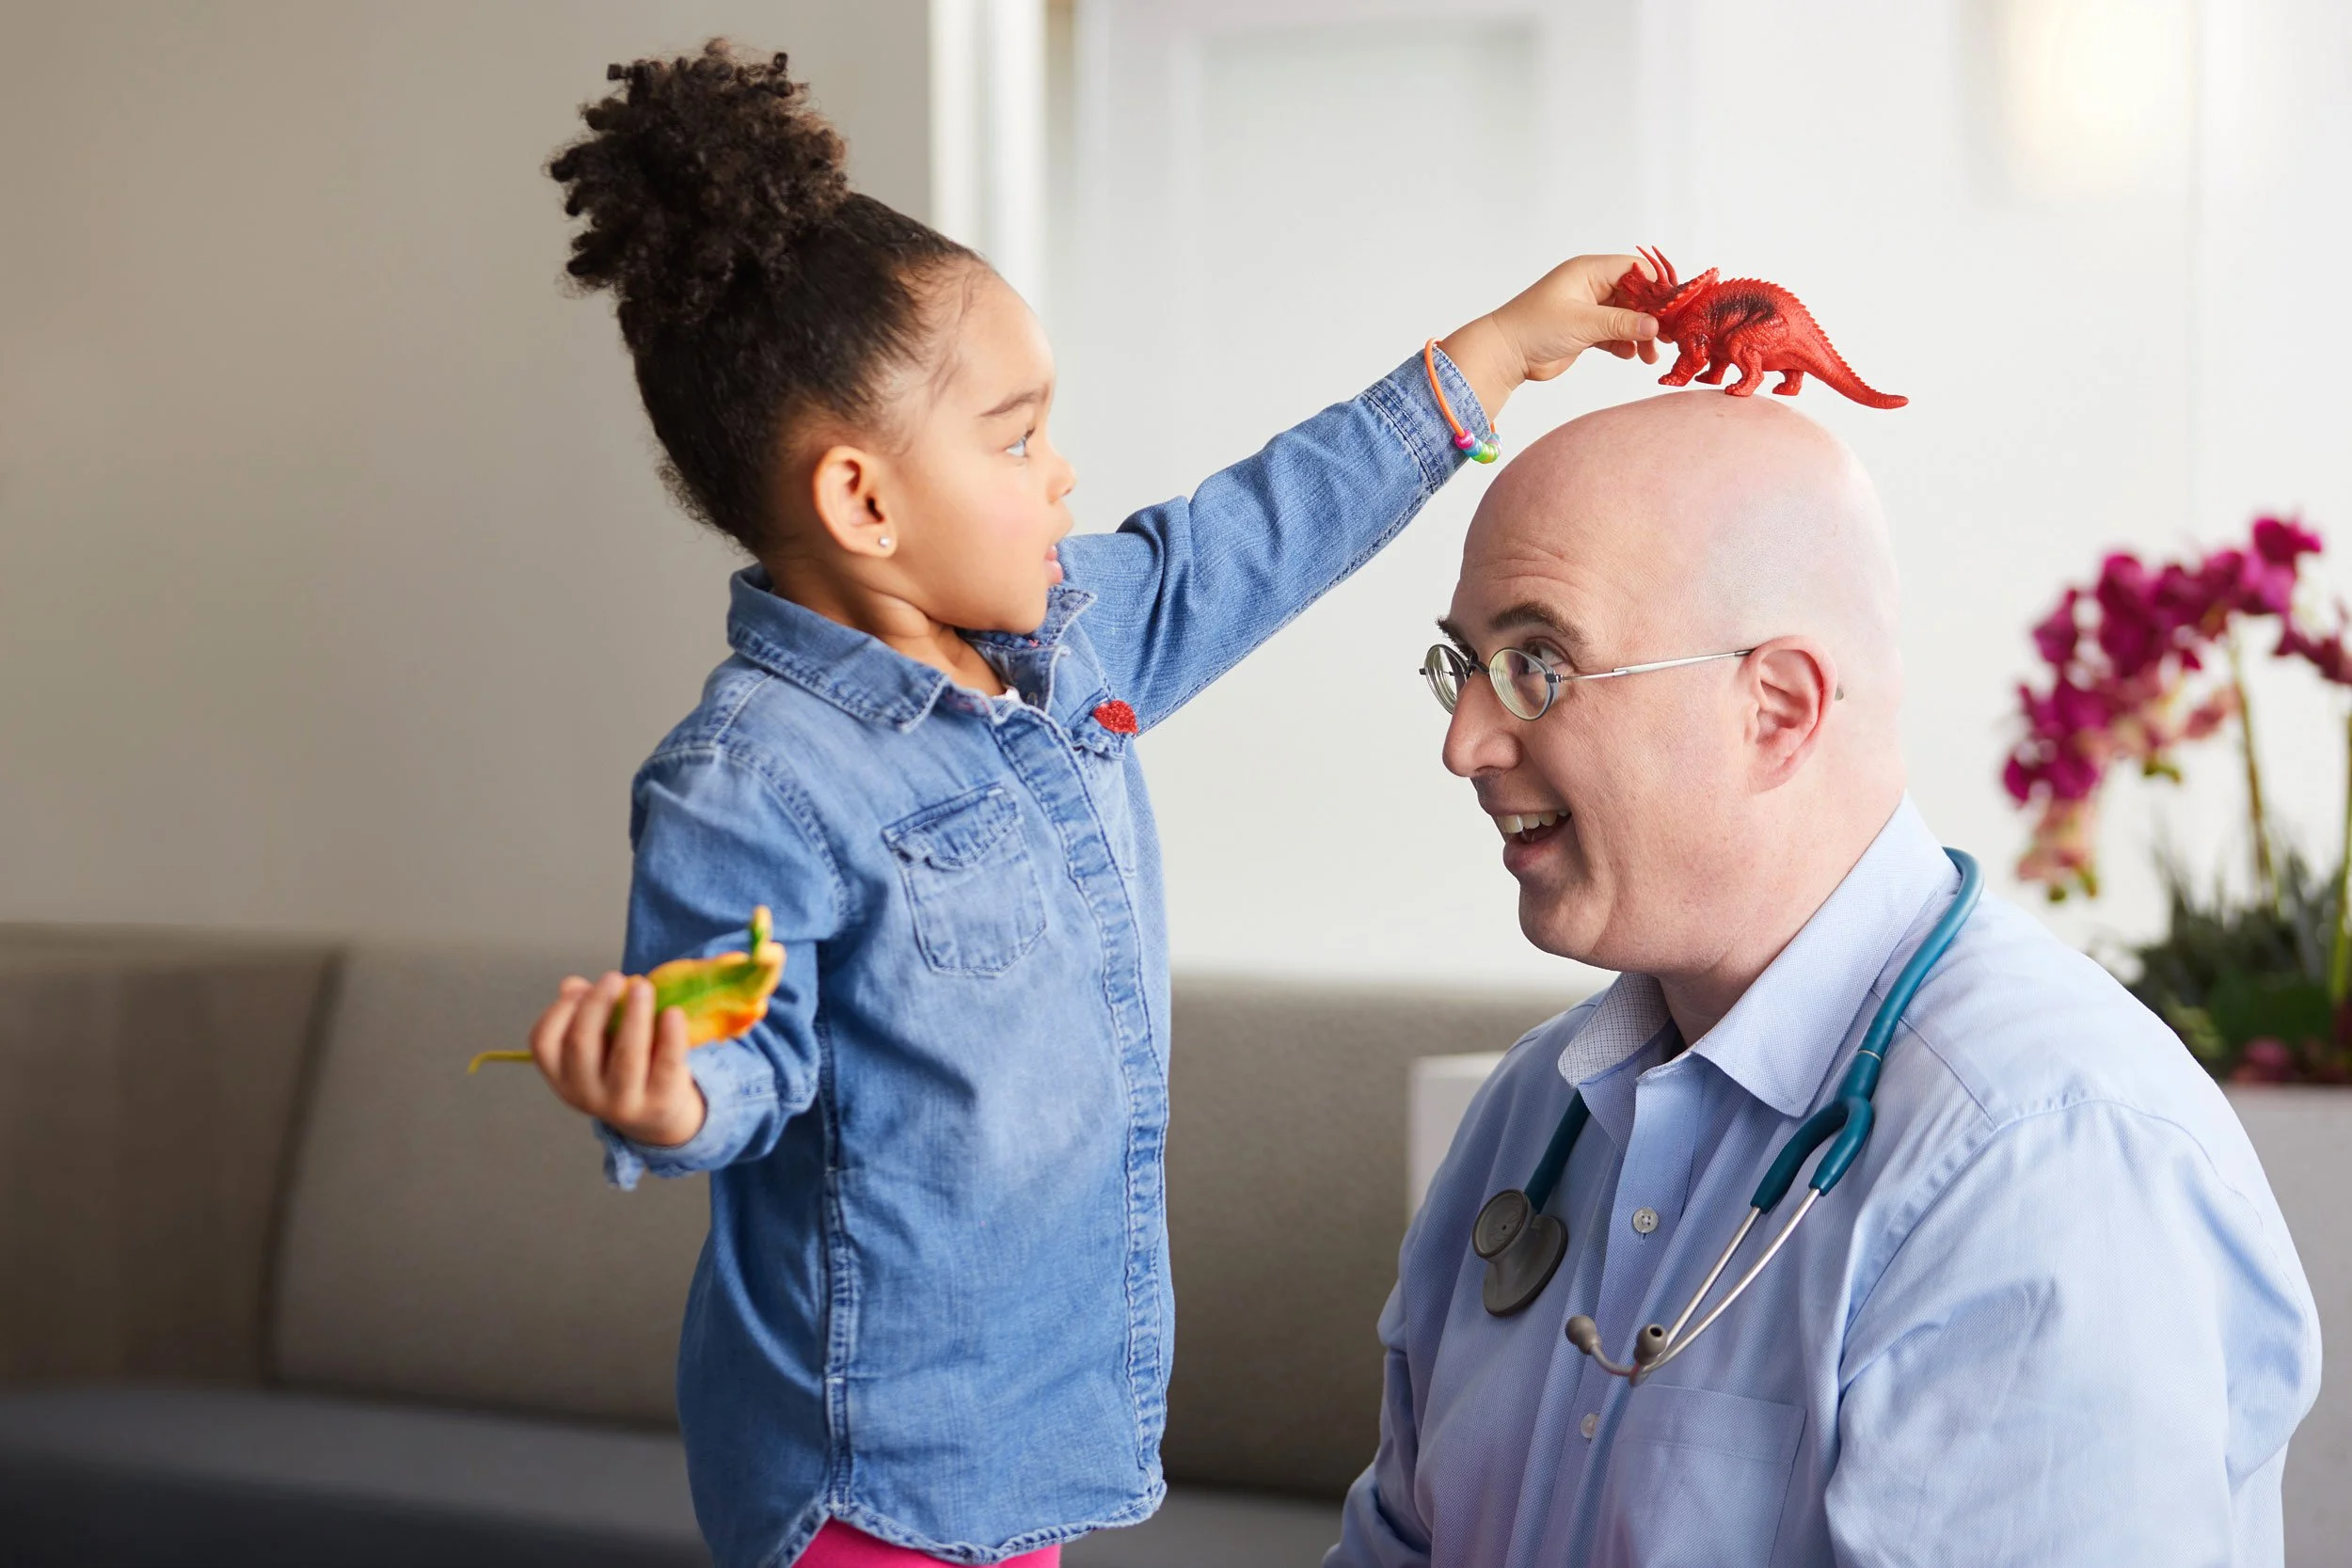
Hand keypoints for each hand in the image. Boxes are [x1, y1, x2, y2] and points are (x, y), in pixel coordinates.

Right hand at [528, 972, 707, 1147]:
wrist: (656, 1112)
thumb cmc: (620, 1062)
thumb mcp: (597, 1042)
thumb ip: (583, 1011)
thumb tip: (572, 985)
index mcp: (560, 1075)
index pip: (543, 1042)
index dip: (560, 1010)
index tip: (582, 987)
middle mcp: (583, 1093)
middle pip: (581, 1045)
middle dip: (597, 1005)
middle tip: (614, 977)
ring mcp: (620, 1104)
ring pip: (625, 1057)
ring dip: (633, 1017)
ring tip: (643, 987)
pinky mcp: (658, 1104)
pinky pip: (665, 1066)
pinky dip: (671, 1037)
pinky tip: (674, 1012)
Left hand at [1438, 253, 1659, 423]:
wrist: (1505, 355)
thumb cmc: (1534, 327)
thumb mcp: (1583, 322)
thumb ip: (1621, 323)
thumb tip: (1655, 325)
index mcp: (1589, 271)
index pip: (1634, 269)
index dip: (1656, 286)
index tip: (1674, 308)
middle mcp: (1591, 286)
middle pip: (1635, 295)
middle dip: (1651, 316)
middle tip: (1668, 337)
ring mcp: (1589, 309)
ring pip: (1627, 317)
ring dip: (1640, 334)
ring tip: (1650, 356)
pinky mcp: (1585, 332)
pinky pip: (1615, 334)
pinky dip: (1625, 344)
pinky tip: (1631, 356)